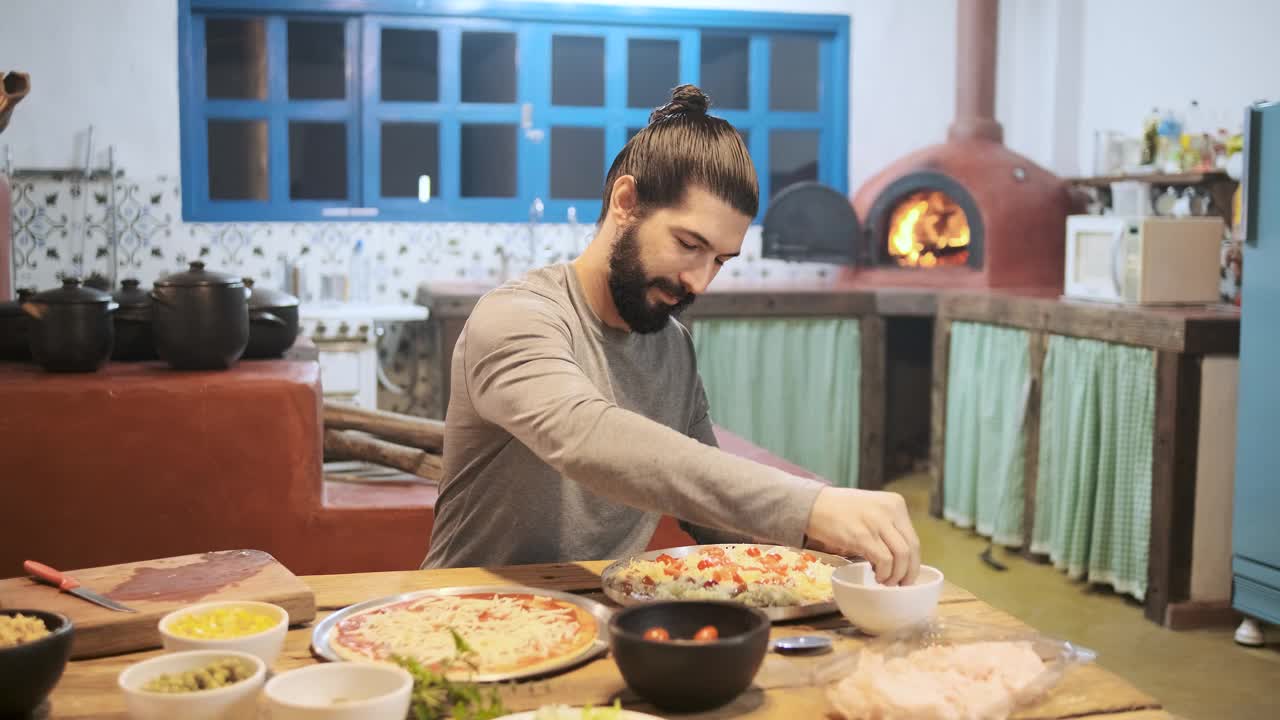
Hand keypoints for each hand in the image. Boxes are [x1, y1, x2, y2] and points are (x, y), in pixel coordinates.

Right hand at [805, 487, 920, 585]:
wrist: (813, 505)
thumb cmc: (841, 511)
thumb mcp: (872, 510)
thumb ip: (888, 527)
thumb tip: (901, 560)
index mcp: (895, 503)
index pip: (914, 539)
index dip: (914, 563)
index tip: (908, 576)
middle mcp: (889, 510)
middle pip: (911, 549)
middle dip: (909, 573)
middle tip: (901, 584)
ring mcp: (876, 522)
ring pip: (901, 556)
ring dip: (896, 575)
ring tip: (885, 581)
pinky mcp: (862, 535)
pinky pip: (884, 560)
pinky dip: (883, 573)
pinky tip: (876, 575)